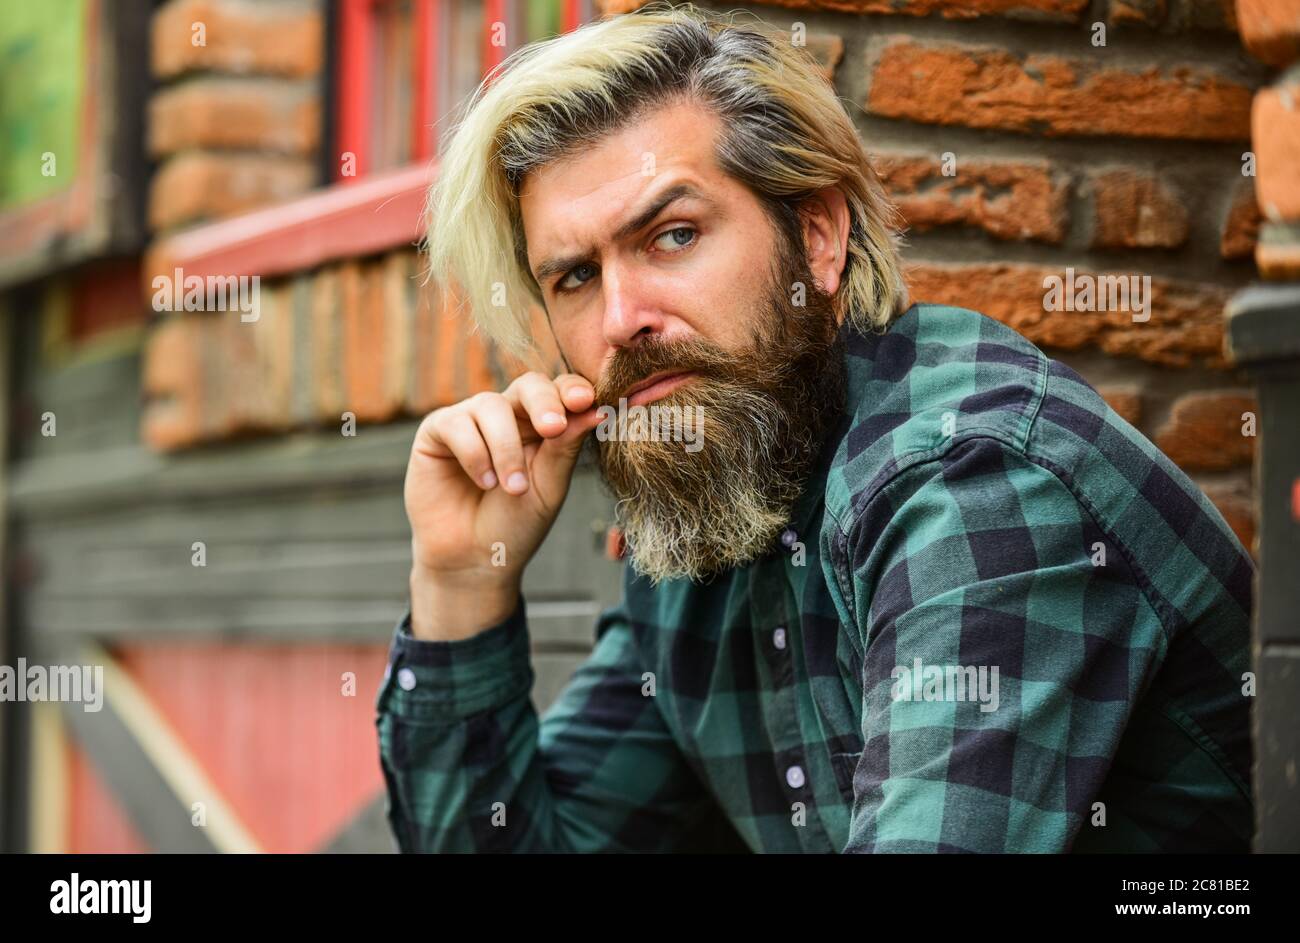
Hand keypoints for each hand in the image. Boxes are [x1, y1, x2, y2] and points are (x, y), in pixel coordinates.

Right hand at [403, 372, 600, 638]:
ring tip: (513, 488)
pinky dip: (474, 454)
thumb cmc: (515, 524)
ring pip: (491, 406)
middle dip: (544, 403)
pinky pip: (457, 424)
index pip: (560, 392)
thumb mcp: (548, 488)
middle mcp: (508, 416)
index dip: (572, 390)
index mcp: (542, 425)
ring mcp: (471, 420)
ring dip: (505, 448)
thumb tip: (595, 410)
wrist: (473, 560)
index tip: (586, 402)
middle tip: (553, 428)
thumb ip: (565, 448)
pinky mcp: (437, 431)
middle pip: (528, 385)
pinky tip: (483, 483)